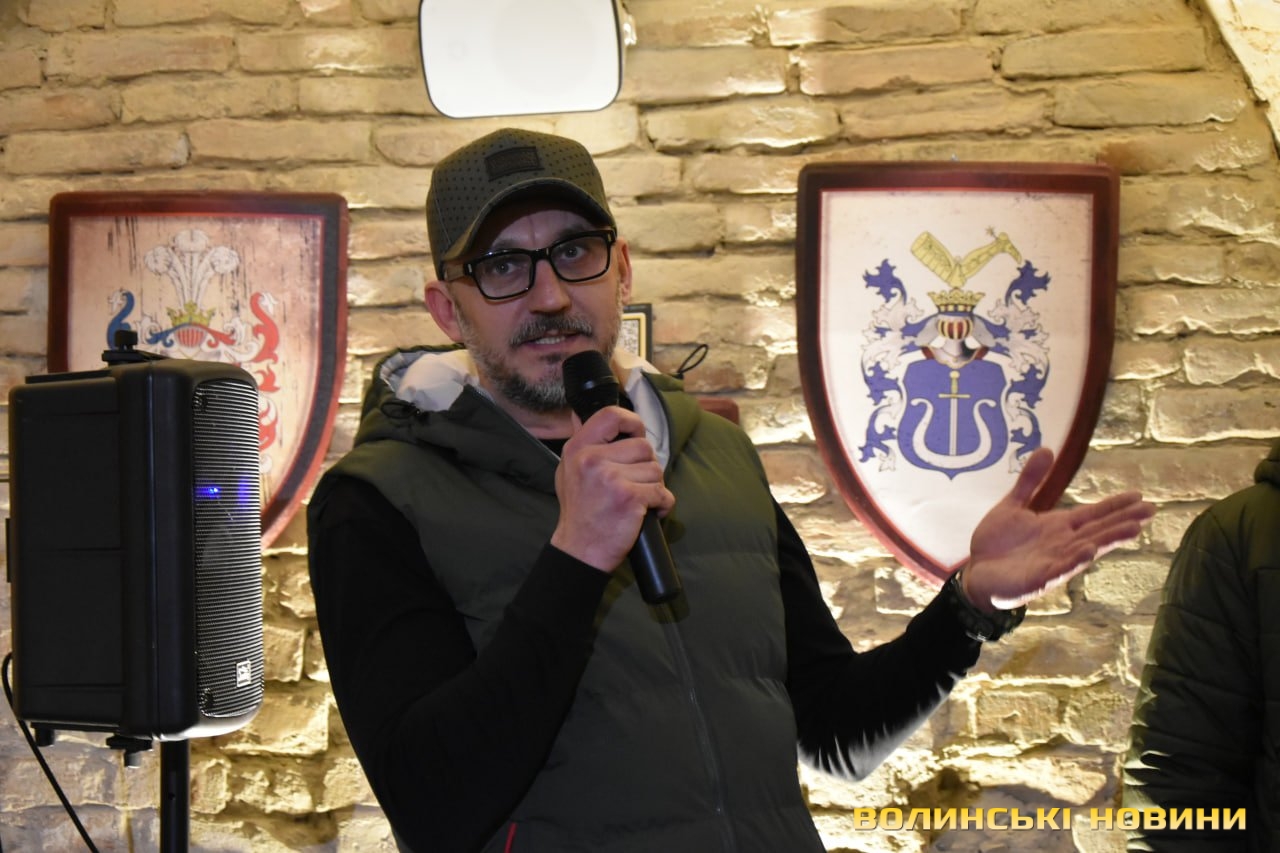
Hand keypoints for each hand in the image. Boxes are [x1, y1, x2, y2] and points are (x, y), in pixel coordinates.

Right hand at [550, 406, 674, 571]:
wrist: (579, 550)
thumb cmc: (580, 511)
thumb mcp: (569, 470)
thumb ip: (582, 444)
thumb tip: (579, 413)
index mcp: (578, 449)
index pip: (611, 415)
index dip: (632, 422)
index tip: (637, 436)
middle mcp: (592, 460)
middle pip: (643, 446)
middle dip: (646, 466)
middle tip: (634, 484)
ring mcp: (611, 478)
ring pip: (655, 470)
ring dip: (654, 487)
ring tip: (637, 501)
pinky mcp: (629, 498)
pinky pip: (663, 492)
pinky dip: (662, 504)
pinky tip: (649, 512)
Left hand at [962, 447, 1154, 610]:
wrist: (975, 571)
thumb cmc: (998, 542)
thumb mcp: (1013, 505)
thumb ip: (1030, 480)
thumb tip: (1047, 449)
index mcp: (1060, 526)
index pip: (1094, 514)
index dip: (1116, 505)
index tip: (1140, 496)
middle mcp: (1063, 544)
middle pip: (1098, 530)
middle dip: (1124, 521)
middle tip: (1150, 510)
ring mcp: (1054, 562)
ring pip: (1086, 549)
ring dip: (1108, 540)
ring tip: (1133, 529)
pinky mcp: (1038, 579)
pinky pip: (1058, 569)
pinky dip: (1073, 561)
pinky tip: (1088, 551)